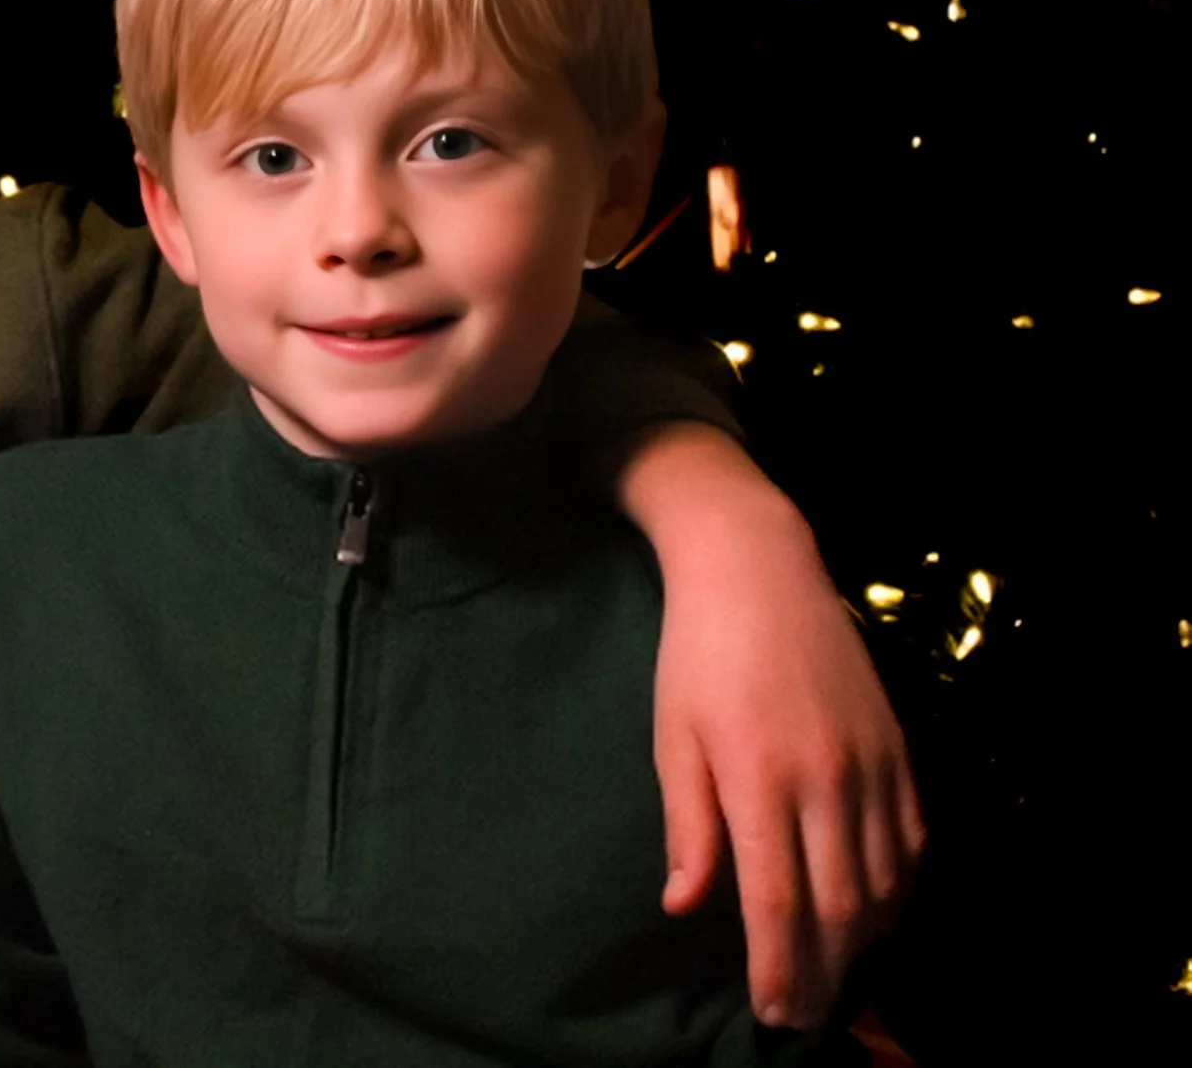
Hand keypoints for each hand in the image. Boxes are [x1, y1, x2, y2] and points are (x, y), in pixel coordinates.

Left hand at [622, 425, 923, 1029]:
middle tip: (801, 1015)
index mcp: (758, 779)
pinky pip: (910, 839)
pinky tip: (872, 911)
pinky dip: (896, 888)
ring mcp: (870, 763)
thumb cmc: (697, 655)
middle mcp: (825, 778)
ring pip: (883, 880)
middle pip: (838, 905)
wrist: (759, 569)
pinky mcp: (897, 747)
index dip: (778, 966)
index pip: (777, 901)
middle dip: (822, 972)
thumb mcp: (673, 737)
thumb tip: (686, 906)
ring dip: (860, 939)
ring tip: (831, 974)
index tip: (771, 1011)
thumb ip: (687, 825)